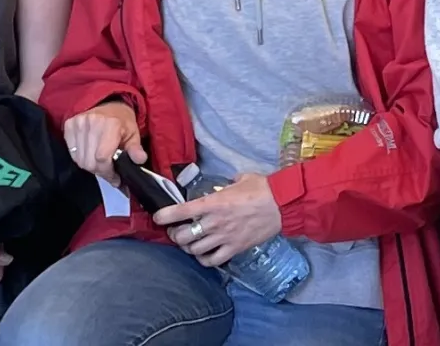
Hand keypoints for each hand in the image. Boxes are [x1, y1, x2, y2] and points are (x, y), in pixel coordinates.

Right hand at [62, 101, 142, 184]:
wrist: (109, 104)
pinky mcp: (69, 125)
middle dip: (100, 171)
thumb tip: (140, 160)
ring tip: (100, 163)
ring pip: (79, 159)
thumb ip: (135, 149)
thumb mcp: (133, 134)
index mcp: (111, 124)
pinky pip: (71, 152)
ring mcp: (79, 123)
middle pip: (89, 161)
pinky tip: (90, 154)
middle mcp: (92, 122)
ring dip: (90, 166)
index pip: (102, 157)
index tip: (115, 178)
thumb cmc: (122, 121)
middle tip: (108, 171)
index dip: (108, 172)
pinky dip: (80, 158)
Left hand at [152, 173, 281, 266]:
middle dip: (175, 234)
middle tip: (176, 231)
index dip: (164, 215)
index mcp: (213, 203)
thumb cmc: (261, 188)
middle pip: (183, 236)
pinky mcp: (234, 249)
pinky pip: (212, 261)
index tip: (158, 217)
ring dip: (188, 247)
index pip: (180, 211)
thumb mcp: (240, 179)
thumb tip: (222, 188)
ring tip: (189, 243)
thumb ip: (225, 186)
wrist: (282, 205)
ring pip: (194, 250)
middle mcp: (214, 222)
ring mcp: (224, 237)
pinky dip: (204, 260)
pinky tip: (204, 255)